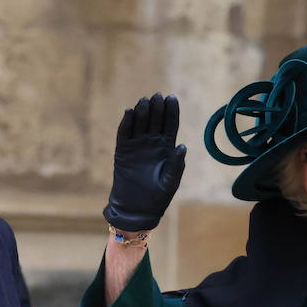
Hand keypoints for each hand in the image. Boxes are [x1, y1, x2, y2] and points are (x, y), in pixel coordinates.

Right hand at [103, 93, 186, 231]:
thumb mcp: (171, 181)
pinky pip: (124, 133)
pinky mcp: (123, 151)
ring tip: (144, 101)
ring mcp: (137, 146)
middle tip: (157, 97)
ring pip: (140, 123)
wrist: (137, 209)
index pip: (170, 125)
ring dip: (142, 111)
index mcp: (167, 148)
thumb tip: (182, 146)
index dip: (171, 111)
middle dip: (157, 108)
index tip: (172, 98)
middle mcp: (152, 143)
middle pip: (155, 120)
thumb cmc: (158, 197)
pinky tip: (129, 112)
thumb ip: (177, 164)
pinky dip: (126, 123)